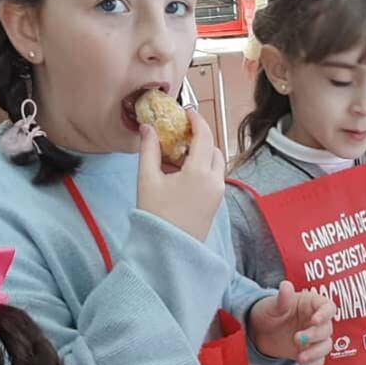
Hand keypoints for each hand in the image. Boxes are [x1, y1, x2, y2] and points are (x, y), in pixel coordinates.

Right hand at [136, 110, 225, 242]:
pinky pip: (214, 179)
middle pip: (214, 150)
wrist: (169, 251)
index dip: (197, 120)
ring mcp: (218, 195)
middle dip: (200, 139)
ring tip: (178, 156)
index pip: (205, 136)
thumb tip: (148, 129)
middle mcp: (215, 182)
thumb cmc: (156, 216)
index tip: (187, 113)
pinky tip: (182, 173)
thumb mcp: (147, 179)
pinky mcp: (215, 205)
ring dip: (202, 155)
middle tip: (180, 135)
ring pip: (216, 165)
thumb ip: (149, 150)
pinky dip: (203, 170)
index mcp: (200, 172)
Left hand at [249, 281, 335, 364]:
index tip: (315, 320)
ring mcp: (315, 338)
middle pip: (327, 329)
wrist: (260, 332)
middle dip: (314, 336)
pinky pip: (319, 361)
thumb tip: (286, 285)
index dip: (325, 314)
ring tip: (300, 358)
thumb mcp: (272, 305)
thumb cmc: (269, 312)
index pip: (328, 307)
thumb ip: (282, 299)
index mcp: (312, 304)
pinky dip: (313, 364)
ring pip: (326, 346)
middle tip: (297, 339)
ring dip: (316, 353)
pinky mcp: (310, 353)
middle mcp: (318, 321)